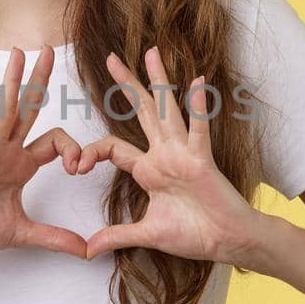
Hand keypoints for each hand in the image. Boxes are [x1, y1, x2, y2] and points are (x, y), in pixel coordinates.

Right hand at [0, 44, 87, 258]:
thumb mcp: (24, 234)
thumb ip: (56, 238)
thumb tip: (86, 252)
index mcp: (21, 164)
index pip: (56, 142)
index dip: (75, 149)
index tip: (80, 169)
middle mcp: (7, 151)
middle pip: (29, 109)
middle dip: (40, 81)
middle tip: (50, 51)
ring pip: (6, 111)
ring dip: (14, 81)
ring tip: (19, 52)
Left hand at [76, 46, 263, 264]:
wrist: (228, 243)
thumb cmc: (194, 234)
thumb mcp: (147, 234)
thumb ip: (117, 236)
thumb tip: (88, 250)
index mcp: (149, 170)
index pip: (114, 147)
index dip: (93, 152)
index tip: (76, 166)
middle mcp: (165, 154)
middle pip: (142, 112)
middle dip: (126, 85)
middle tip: (111, 58)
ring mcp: (184, 154)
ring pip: (168, 110)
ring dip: (159, 82)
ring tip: (152, 53)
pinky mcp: (203, 160)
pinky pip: (199, 130)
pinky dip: (199, 107)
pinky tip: (197, 82)